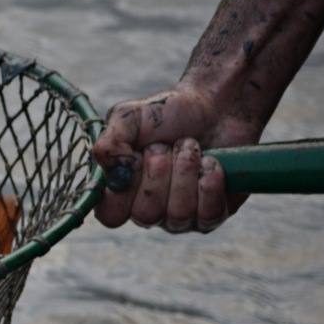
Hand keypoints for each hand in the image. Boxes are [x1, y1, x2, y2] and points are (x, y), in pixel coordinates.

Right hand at [91, 82, 261, 233]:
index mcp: (124, 191)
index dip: (123, 191)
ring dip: (186, 170)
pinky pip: (209, 214)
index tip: (135, 159)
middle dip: (159, 171)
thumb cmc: (169, 114)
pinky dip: (211, 180)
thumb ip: (108, 143)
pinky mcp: (212, 215)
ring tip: (191, 148)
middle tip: (166, 146)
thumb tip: (112, 169)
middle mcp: (149, 209)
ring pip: (179, 213)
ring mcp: (180, 217)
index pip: (111, 216)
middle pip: (146, 215)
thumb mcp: (128, 118)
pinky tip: (211, 162)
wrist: (216, 106)